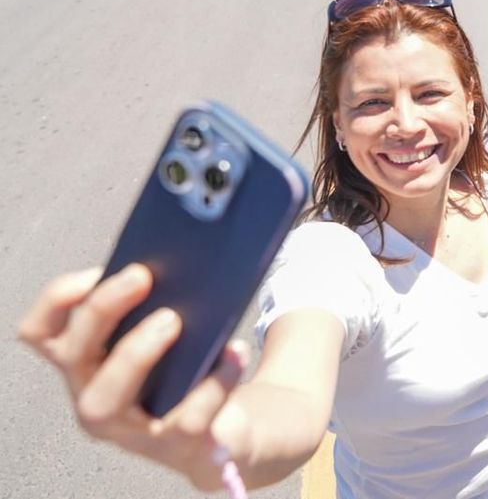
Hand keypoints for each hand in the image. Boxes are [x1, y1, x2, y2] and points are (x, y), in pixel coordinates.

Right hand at [17, 265, 247, 490]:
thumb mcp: (168, 332)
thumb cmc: (186, 369)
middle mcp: (95, 397)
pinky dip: (214, 382)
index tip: (97, 269)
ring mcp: (130, 431)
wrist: (225, 428)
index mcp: (87, 363)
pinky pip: (188, 419)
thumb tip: (186, 251)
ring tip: (174, 320)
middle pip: (73, 354)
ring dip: (135, 353)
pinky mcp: (176, 447)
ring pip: (105, 399)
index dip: (58, 299)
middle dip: (103, 309)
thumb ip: (163, 300)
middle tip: (144, 277)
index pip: (41, 333)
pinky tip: (234, 352)